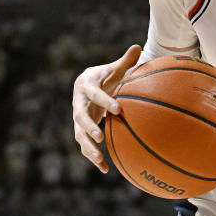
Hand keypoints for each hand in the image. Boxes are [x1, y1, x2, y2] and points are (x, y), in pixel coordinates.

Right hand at [72, 45, 141, 172]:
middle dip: (89, 127)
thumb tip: (138, 46)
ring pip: (78, 134)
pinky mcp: (81, 129)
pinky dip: (93, 157)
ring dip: (88, 147)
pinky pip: (84, 145)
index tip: (118, 109)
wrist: (89, 85)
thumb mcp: (114, 69)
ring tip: (100, 159)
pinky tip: (105, 169)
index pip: (94, 94)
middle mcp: (78, 102)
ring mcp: (78, 117)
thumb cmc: (106, 76)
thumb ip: (125, 61)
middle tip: (101, 136)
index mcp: (86, 86)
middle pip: (79, 117)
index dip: (104, 101)